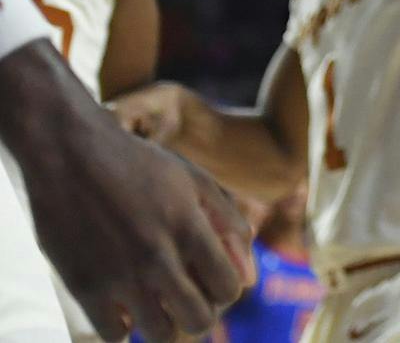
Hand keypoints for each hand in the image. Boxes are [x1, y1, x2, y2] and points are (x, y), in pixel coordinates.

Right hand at [0, 44, 252, 339]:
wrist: (70, 153)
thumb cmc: (137, 163)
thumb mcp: (192, 179)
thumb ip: (227, 221)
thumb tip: (249, 272)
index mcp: (189, 227)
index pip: (228, 288)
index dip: (227, 289)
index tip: (214, 280)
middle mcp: (158, 256)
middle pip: (199, 320)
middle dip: (202, 312)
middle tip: (189, 297)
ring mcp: (119, 275)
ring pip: (160, 333)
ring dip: (166, 322)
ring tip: (159, 302)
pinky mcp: (83, 287)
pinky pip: (115, 334)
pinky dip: (125, 325)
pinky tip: (125, 304)